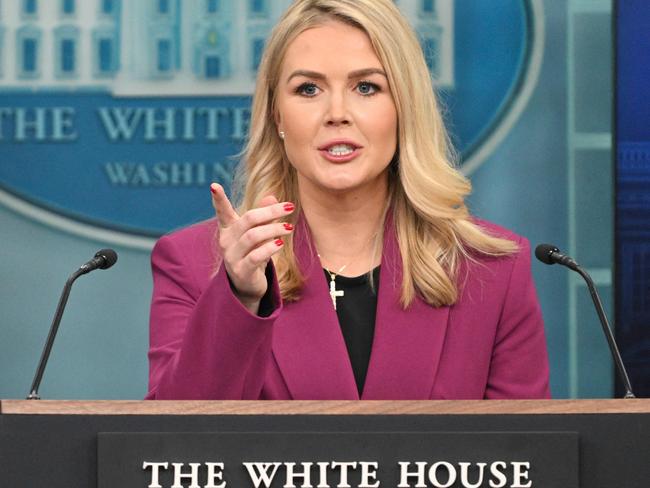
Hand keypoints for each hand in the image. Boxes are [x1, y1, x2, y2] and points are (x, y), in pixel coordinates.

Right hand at [210, 183, 294, 312]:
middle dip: (271, 211)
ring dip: (274, 229)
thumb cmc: (252, 252)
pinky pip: (256, 256)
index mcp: (228, 228)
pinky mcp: (241, 270)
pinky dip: (270, 248)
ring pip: (253, 236)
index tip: (213, 185)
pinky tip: (280, 243)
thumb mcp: (258, 233)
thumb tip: (272, 196)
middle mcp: (226, 241)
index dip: (218, 200)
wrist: (247, 284)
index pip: (223, 212)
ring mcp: (232, 256)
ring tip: (289, 227)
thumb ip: (263, 215)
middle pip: (248, 219)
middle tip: (290, 207)